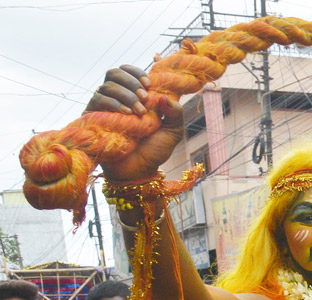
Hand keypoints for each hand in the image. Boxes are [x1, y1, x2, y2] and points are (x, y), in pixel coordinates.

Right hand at [86, 65, 182, 181]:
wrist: (138, 171)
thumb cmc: (154, 151)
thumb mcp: (173, 132)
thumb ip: (176, 113)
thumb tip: (164, 96)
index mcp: (136, 97)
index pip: (129, 72)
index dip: (137, 73)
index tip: (149, 84)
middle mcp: (118, 98)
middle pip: (114, 73)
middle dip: (131, 81)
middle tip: (144, 97)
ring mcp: (104, 107)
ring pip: (106, 85)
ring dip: (125, 94)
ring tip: (138, 112)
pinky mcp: (93, 117)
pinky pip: (97, 100)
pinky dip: (112, 103)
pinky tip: (126, 114)